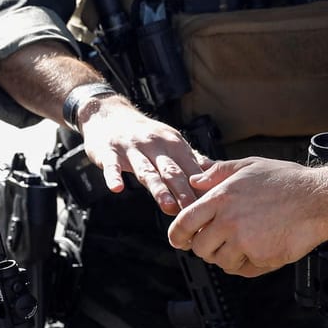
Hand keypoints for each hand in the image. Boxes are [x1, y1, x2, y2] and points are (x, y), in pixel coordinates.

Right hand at [77, 96, 211, 214]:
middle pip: (172, 171)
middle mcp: (154, 145)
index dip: (201, 189)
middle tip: (194, 211)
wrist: (108, 115)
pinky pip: (111, 166)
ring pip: (146, 171)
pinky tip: (117, 188)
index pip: (190, 170)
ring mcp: (131, 148)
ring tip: (168, 206)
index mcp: (173, 144)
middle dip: (184, 191)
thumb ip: (191, 160)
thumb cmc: (144, 135)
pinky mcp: (108, 152)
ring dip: (158, 189)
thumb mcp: (170, 142)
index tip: (210, 208)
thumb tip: (218, 174)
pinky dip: (113, 176)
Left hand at [166, 158, 327, 276]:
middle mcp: (229, 221)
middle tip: (219, 243)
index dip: (177, 235)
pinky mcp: (261, 258)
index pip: (184, 222)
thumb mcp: (250, 165)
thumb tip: (194, 180)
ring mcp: (245, 241)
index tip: (179, 241)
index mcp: (222, 197)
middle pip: (200, 248)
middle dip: (206, 248)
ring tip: (245, 244)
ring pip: (221, 262)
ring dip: (228, 257)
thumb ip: (218, 173)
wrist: (320, 200)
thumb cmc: (288, 181)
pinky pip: (244, 269)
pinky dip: (248, 264)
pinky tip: (260, 249)